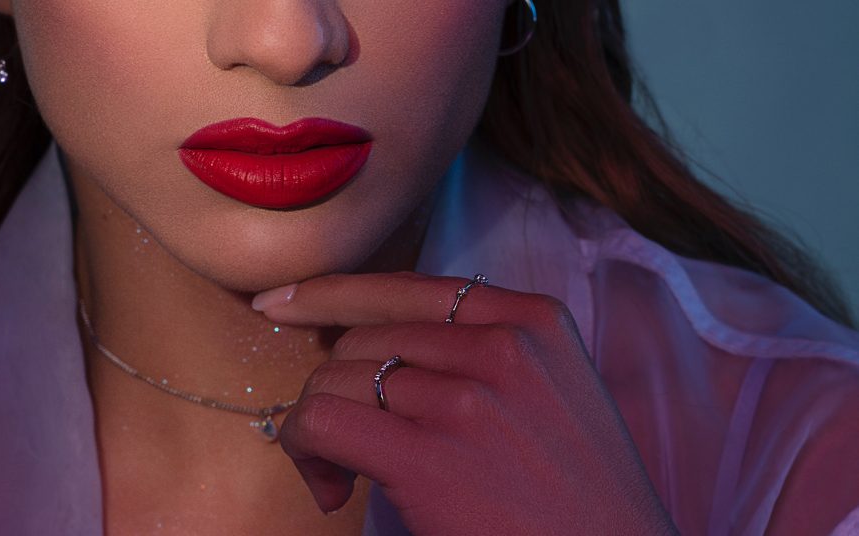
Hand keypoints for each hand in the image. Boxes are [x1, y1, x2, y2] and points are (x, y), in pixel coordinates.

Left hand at [252, 272, 677, 534]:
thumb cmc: (577, 499)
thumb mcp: (552, 394)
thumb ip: (486, 352)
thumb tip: (379, 340)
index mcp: (533, 321)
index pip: (408, 287)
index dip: (333, 293)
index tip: (282, 302)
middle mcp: (501, 345)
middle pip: (364, 337)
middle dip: (337, 388)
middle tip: (348, 448)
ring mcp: (465, 398)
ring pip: (336, 378)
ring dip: (320, 429)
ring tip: (346, 476)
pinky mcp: (428, 456)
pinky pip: (322, 422)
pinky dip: (306, 450)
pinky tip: (331, 486)